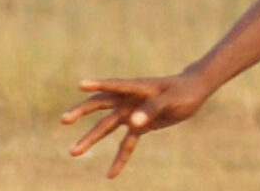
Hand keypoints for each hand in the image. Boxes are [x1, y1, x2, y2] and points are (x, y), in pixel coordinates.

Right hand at [60, 72, 212, 177]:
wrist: (195, 91)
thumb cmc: (183, 90)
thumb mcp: (171, 99)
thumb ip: (153, 109)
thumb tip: (133, 123)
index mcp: (137, 88)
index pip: (115, 86)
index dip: (98, 84)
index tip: (81, 85)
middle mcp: (129, 100)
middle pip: (101, 105)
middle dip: (82, 112)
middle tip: (64, 120)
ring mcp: (132, 113)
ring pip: (107, 127)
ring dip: (91, 138)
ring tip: (73, 153)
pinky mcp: (140, 126)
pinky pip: (127, 144)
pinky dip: (120, 158)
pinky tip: (110, 175)